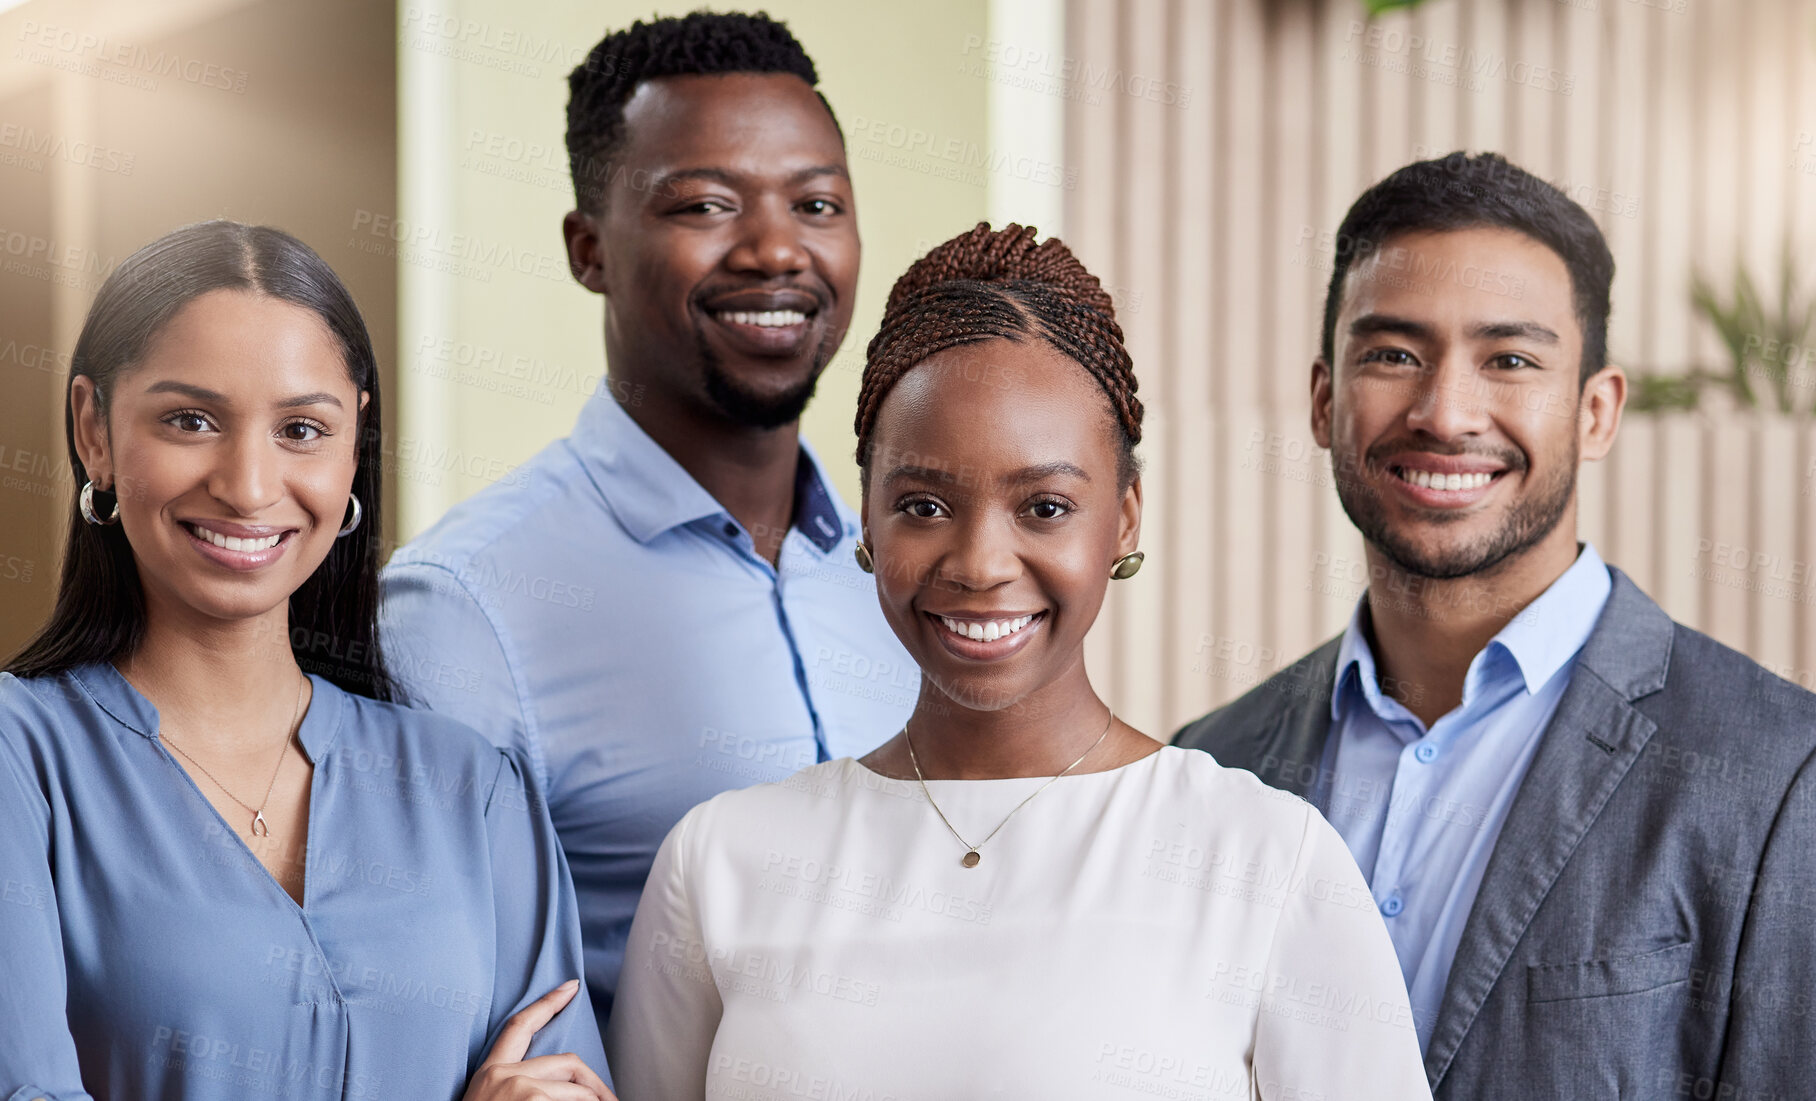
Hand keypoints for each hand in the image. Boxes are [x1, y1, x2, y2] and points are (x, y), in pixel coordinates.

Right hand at [463, 979, 615, 1099]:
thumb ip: (522, 1083)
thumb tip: (568, 1084)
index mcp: (488, 1072)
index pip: (519, 1025)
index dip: (547, 1002)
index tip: (570, 986)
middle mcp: (503, 1075)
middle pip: (569, 1061)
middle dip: (596, 1083)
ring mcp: (520, 1089)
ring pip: (580, 1092)